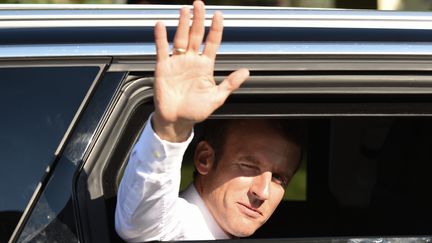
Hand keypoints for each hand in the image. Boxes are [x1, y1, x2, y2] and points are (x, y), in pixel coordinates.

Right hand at [152, 0, 248, 141]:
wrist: (177, 121)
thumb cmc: (196, 111)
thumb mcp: (216, 98)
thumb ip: (230, 84)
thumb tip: (246, 71)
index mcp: (205, 66)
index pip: (212, 43)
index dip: (216, 29)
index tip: (219, 15)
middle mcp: (191, 61)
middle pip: (196, 35)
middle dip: (198, 20)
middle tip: (199, 4)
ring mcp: (177, 62)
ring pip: (180, 38)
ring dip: (182, 24)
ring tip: (184, 10)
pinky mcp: (163, 67)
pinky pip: (162, 49)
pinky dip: (161, 37)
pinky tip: (161, 25)